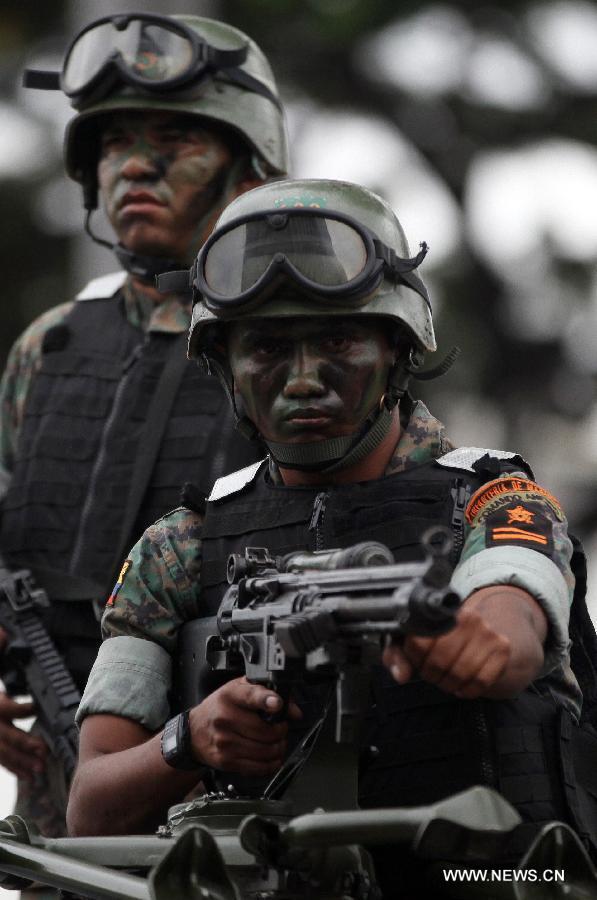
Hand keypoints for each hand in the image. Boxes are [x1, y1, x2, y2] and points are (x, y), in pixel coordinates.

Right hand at [0, 692, 46, 779]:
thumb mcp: (4, 702)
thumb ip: (18, 708)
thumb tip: (37, 708)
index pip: (9, 709)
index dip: (23, 710)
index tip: (36, 710)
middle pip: (9, 736)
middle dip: (27, 744)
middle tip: (44, 751)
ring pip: (5, 753)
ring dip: (23, 762)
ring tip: (40, 768)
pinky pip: (3, 762)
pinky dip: (16, 770)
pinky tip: (28, 776)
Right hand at [189, 677, 301, 775]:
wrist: (194, 732)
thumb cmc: (220, 707)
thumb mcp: (239, 690)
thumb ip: (268, 693)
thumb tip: (293, 711)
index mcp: (230, 696)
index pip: (250, 696)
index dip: (266, 700)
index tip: (277, 704)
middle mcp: (225, 718)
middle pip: (265, 730)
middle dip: (281, 730)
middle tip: (281, 727)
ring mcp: (225, 742)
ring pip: (265, 750)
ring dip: (279, 748)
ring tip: (278, 742)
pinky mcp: (226, 761)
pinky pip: (258, 767)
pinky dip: (271, 763)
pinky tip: (272, 756)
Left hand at [383, 607, 510, 698]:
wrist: (483, 637)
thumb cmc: (442, 641)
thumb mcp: (415, 643)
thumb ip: (398, 656)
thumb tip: (401, 676)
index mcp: (441, 611)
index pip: (419, 641)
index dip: (415, 659)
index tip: (418, 662)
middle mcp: (467, 617)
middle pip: (440, 659)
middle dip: (431, 675)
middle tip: (432, 675)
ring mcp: (487, 632)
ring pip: (460, 672)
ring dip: (449, 685)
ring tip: (446, 681)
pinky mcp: (502, 648)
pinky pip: (481, 681)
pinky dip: (468, 690)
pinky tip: (463, 686)